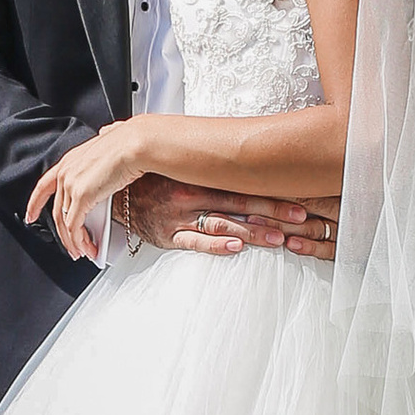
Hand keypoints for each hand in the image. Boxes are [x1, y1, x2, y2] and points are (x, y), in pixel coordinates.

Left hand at [28, 121, 145, 262]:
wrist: (135, 144)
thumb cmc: (129, 141)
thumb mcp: (111, 139)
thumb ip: (106, 139)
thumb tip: (108, 134)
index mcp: (70, 160)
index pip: (44, 185)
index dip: (35, 203)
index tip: (30, 216)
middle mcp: (66, 173)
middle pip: (57, 211)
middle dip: (63, 234)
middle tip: (72, 247)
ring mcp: (71, 185)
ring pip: (65, 222)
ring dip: (74, 242)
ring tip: (83, 252)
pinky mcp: (81, 198)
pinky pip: (75, 227)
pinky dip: (80, 241)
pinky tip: (88, 248)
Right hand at [120, 177, 339, 262]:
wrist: (112, 195)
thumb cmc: (151, 182)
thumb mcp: (180, 168)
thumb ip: (210, 169)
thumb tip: (248, 165)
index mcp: (198, 175)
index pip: (243, 183)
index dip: (273, 190)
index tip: (300, 197)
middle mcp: (191, 194)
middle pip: (240, 203)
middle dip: (274, 212)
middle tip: (303, 219)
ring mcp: (179, 217)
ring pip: (223, 224)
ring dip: (253, 232)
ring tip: (279, 239)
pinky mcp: (167, 237)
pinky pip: (193, 242)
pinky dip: (215, 245)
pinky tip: (235, 248)